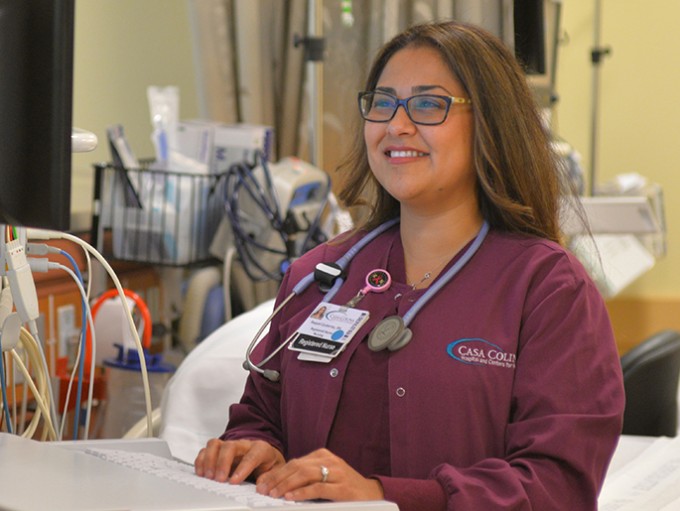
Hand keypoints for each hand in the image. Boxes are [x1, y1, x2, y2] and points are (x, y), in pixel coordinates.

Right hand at [194, 438, 284, 483]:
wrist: (265, 457)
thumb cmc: (269, 465)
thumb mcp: (276, 472)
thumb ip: (270, 477)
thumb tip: (262, 485)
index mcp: (261, 449)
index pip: (252, 455)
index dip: (243, 468)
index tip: (234, 481)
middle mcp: (243, 445)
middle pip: (230, 446)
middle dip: (223, 463)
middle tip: (219, 479)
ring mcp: (229, 446)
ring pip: (216, 444)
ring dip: (209, 460)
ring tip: (208, 476)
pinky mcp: (219, 450)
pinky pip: (206, 449)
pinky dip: (201, 460)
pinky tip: (201, 473)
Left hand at [255, 448, 383, 501]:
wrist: (373, 495)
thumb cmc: (345, 487)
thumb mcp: (325, 477)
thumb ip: (307, 477)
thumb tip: (279, 485)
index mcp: (323, 455)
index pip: (294, 462)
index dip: (276, 473)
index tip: (262, 483)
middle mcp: (329, 460)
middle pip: (297, 466)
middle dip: (277, 479)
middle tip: (263, 490)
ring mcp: (337, 472)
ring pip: (305, 474)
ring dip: (286, 485)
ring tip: (273, 494)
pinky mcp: (342, 487)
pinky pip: (318, 488)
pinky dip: (302, 493)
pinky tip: (291, 498)